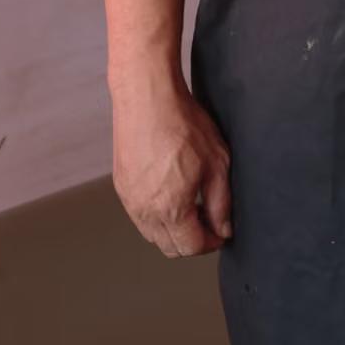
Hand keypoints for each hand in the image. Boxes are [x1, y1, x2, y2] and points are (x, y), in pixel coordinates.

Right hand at [111, 74, 232, 256]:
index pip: (191, 247)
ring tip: (191, 203)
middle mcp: (144, 210)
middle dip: (192, 240)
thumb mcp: (217, 164)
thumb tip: (223, 229)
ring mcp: (129, 199)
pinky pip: (140, 215)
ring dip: (173, 229)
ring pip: (152, 233)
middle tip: (208, 218)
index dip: (212, 242)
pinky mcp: (121, 186)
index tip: (221, 230)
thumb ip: (221, 203)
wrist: (147, 98)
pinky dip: (156, 215)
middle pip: (170, 247)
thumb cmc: (182, 124)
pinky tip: (171, 191)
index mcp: (170, 209)